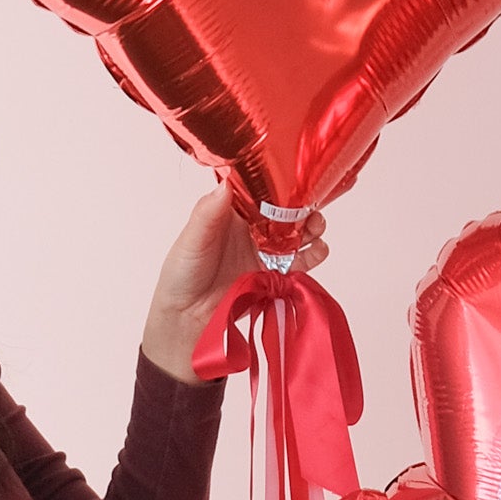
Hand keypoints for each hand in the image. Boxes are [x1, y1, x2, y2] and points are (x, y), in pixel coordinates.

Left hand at [141, 191, 328, 383]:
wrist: (188, 321)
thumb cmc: (181, 277)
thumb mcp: (191, 241)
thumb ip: (208, 214)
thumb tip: (226, 185)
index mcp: (231, 213)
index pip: (259, 191)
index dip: (278, 183)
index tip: (294, 179)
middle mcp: (251, 229)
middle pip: (283, 211)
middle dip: (301, 206)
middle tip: (312, 206)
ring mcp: (264, 251)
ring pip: (296, 233)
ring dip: (311, 227)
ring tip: (317, 227)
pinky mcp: (275, 273)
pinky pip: (299, 261)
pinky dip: (313, 254)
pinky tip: (319, 250)